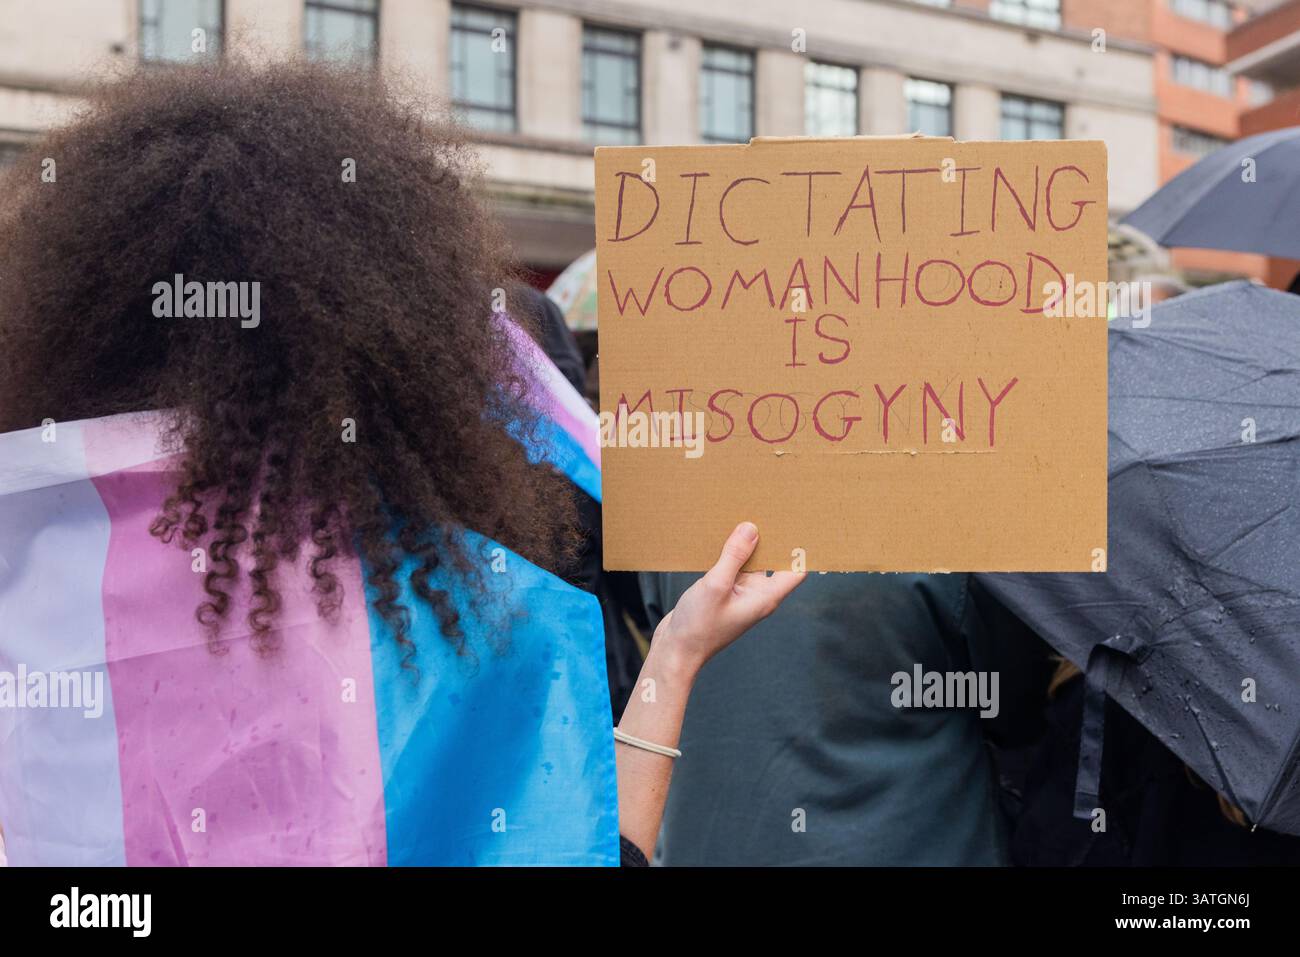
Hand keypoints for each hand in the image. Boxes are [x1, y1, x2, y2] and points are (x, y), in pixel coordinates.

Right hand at [652, 522, 805, 674]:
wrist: (676, 650)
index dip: (799, 549)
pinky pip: (733, 569)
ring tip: (740, 516)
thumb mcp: (716, 585)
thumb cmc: (698, 626)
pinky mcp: (725, 593)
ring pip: (750, 563)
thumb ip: (734, 556)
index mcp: (765, 597)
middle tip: (765, 510)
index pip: (795, 570)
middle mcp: (757, 595)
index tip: (797, 525)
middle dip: (769, 539)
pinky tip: (718, 538)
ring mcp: (741, 594)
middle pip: (773, 562)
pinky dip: (729, 555)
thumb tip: (751, 529)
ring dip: (745, 545)